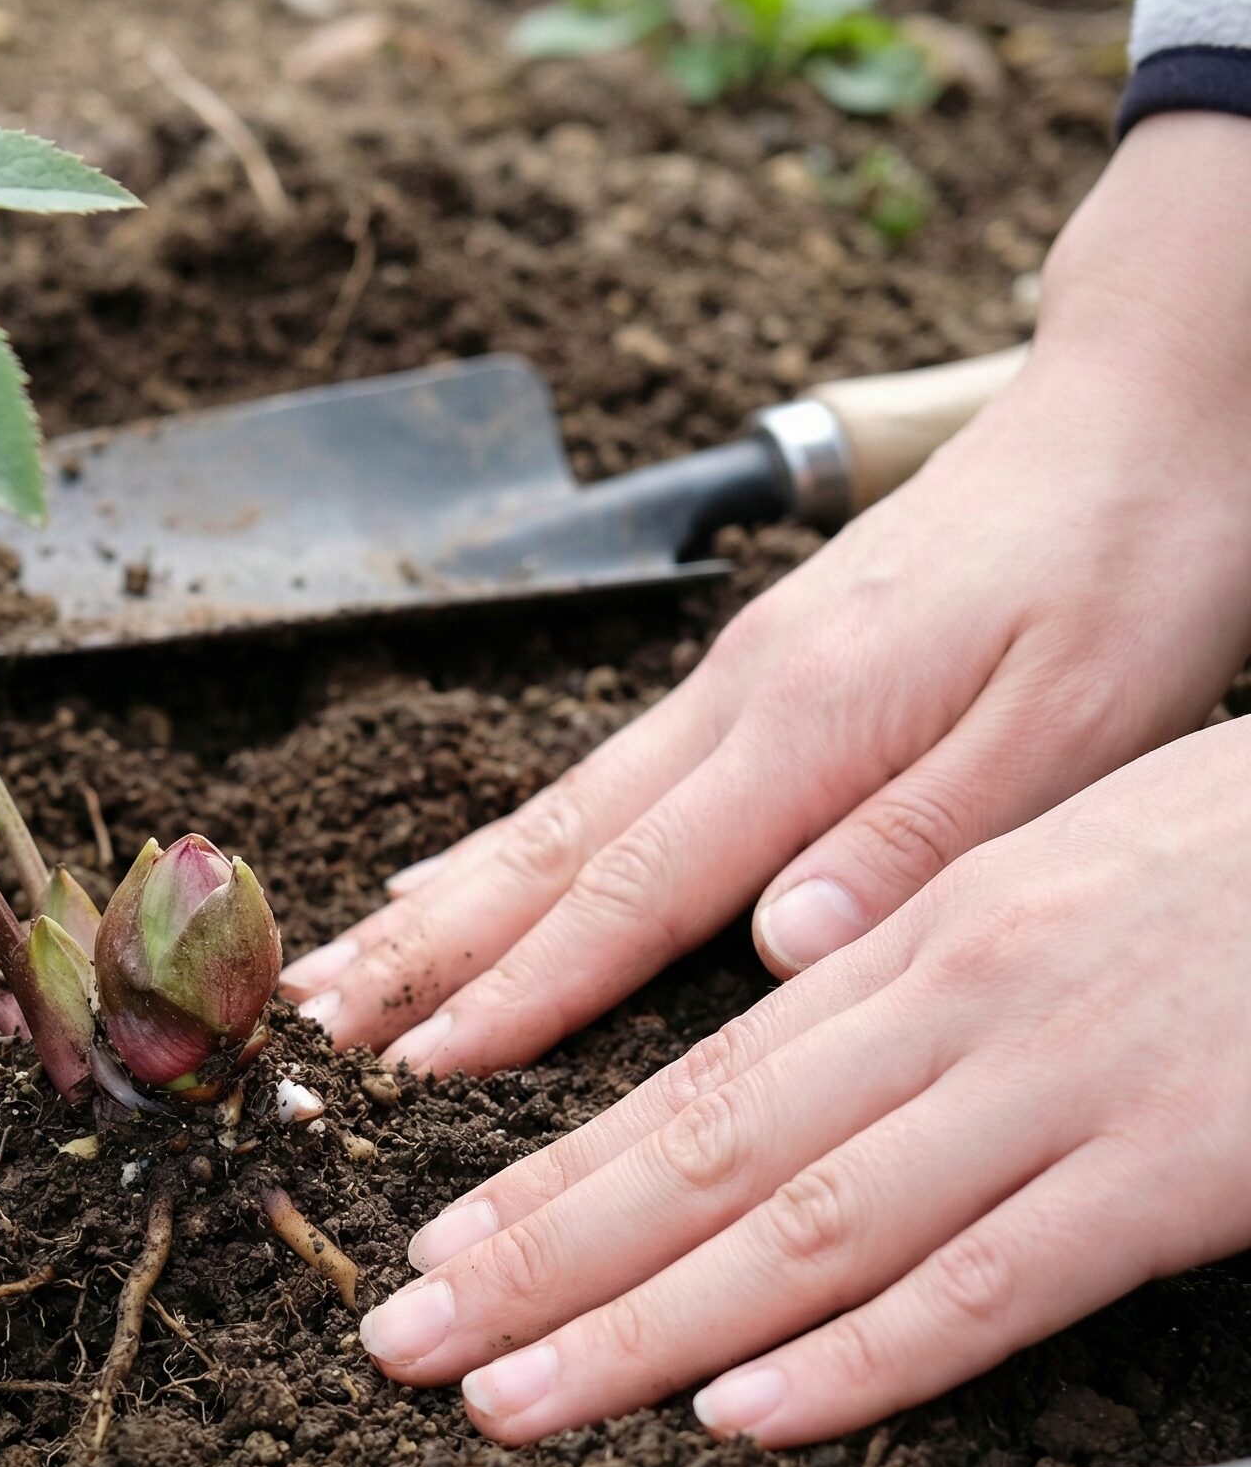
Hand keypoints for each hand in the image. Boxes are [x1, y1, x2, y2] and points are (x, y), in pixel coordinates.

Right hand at [280, 113, 1250, 1077]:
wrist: (1154, 402)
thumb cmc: (1135, 565)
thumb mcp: (1080, 720)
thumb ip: (919, 835)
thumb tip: (777, 946)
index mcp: (806, 725)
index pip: (630, 888)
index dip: (516, 988)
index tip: (414, 1063)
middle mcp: (736, 702)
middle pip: (549, 849)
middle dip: (425, 948)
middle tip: (311, 1020)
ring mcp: (731, 682)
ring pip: (553, 813)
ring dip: (440, 901)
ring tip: (340, 964)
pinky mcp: (749, 671)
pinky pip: (598, 779)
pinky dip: (507, 840)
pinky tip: (459, 874)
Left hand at [362, 719, 1250, 1448]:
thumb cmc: (1234, 852)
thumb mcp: (1042, 871)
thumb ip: (904, 964)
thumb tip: (772, 1011)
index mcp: (913, 937)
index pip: (688, 1085)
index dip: (549, 1183)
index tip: (435, 1255)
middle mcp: (954, 1005)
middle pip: (702, 1164)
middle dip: (536, 1268)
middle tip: (400, 1349)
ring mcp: (1064, 1090)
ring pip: (809, 1230)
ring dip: (641, 1330)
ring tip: (507, 1403)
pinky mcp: (1184, 1171)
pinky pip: (995, 1281)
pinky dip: (860, 1354)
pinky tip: (741, 1412)